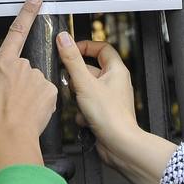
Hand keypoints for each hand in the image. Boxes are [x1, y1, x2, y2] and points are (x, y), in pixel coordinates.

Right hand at [0, 0, 56, 177]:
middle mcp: (22, 65)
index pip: (17, 31)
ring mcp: (38, 76)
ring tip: (22, 111)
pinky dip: (42, 103)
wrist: (7, 137)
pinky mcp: (50, 89)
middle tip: (13, 102)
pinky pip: (47, 94)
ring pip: (38, 83)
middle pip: (27, 69)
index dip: (27, 13)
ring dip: (33, 95)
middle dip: (24, 83)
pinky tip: (32, 113)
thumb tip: (4, 79)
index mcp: (2, 63)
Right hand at [57, 33, 177, 183]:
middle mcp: (115, 82)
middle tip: (73, 85)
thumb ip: (72, 60)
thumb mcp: (84, 83)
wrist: (119, 145)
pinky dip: (82, 112)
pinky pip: (86, 105)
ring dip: (78, 98)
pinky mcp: (104, 112)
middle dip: (77, 79)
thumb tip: (64, 39)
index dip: (85, 47)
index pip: (101, 47)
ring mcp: (109, 98)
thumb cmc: (110, 116)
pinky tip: (86, 119)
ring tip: (81, 105)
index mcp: (116, 70)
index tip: (70, 50)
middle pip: (89, 70)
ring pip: (85, 89)